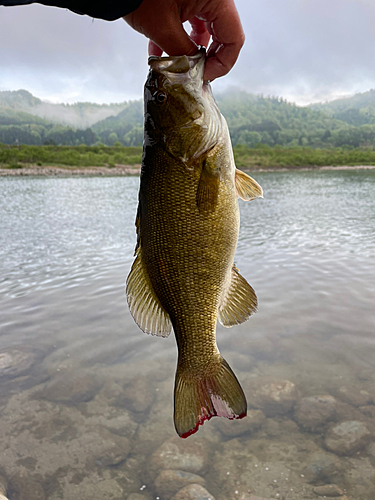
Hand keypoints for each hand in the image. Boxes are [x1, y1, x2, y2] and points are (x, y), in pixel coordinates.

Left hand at [123, 0, 244, 80]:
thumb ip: (184, 55)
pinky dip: (178, 40)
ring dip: (190, 51)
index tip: (204, 76)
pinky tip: (162, 53)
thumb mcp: (164, 30)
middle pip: (222, 36)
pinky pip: (190, 23)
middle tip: (193, 75)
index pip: (233, 39)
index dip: (221, 64)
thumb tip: (194, 73)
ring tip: (174, 65)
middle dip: (206, 59)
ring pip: (205, 31)